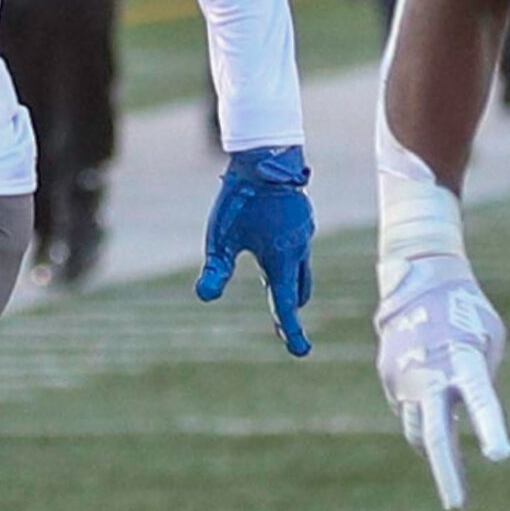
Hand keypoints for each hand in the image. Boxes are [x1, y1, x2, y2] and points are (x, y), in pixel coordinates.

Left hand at [196, 145, 314, 354]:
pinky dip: (291, 260)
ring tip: (281, 293)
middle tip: (286, 327)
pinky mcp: (303, 220)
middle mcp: (298, 251)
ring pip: (302, 269)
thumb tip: (205, 297)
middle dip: (290, 309)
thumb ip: (215, 269)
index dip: (291, 330)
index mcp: (281, 261)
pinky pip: (300, 249)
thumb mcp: (221, 237)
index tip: (299, 351)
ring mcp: (304, 234)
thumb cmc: (242, 200)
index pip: (285, 304)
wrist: (267, 160)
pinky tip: (279, 250)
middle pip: (297, 290)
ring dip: (292, 284)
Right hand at [375, 256, 509, 509]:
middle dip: (448, 474)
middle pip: (437, 435)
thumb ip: (483, 379)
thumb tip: (468, 418)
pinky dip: (422, 410)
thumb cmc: (468, 310)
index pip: (481, 401)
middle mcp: (431, 373)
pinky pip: (408, 407)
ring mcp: (404, 377)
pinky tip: (431, 393)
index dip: (490, 429)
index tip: (500, 456)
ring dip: (435, 447)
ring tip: (452, 465)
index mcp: (465, 360)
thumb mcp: (489, 339)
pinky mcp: (388, 376)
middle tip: (458, 503)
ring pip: (419, 430)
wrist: (418, 277)